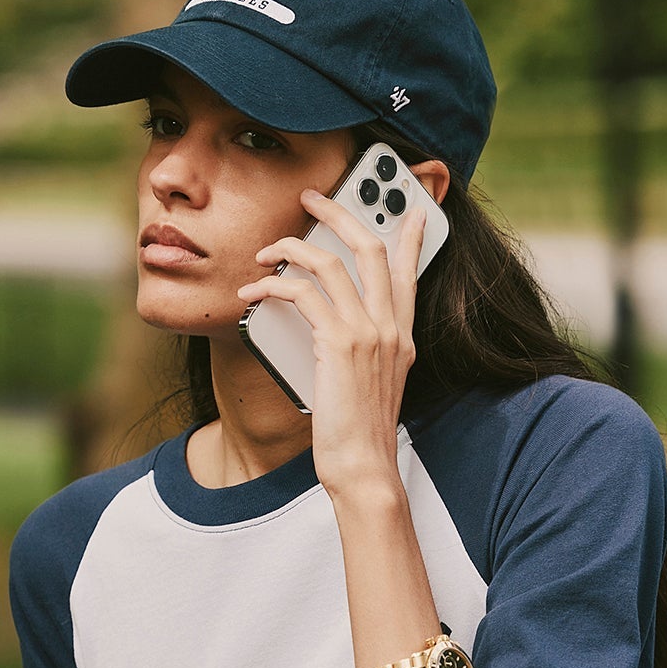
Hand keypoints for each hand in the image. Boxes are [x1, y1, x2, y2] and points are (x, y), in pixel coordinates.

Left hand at [236, 187, 425, 500]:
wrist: (365, 468)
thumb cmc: (361, 437)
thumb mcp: (372, 386)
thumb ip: (363, 352)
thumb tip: (330, 330)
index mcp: (402, 336)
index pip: (408, 272)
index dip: (410, 235)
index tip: (413, 210)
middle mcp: (390, 327)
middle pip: (370, 246)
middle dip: (339, 212)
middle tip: (313, 199)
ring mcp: (367, 333)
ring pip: (330, 262)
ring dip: (292, 247)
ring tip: (267, 251)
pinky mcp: (339, 344)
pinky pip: (301, 294)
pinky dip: (272, 287)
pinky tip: (253, 293)